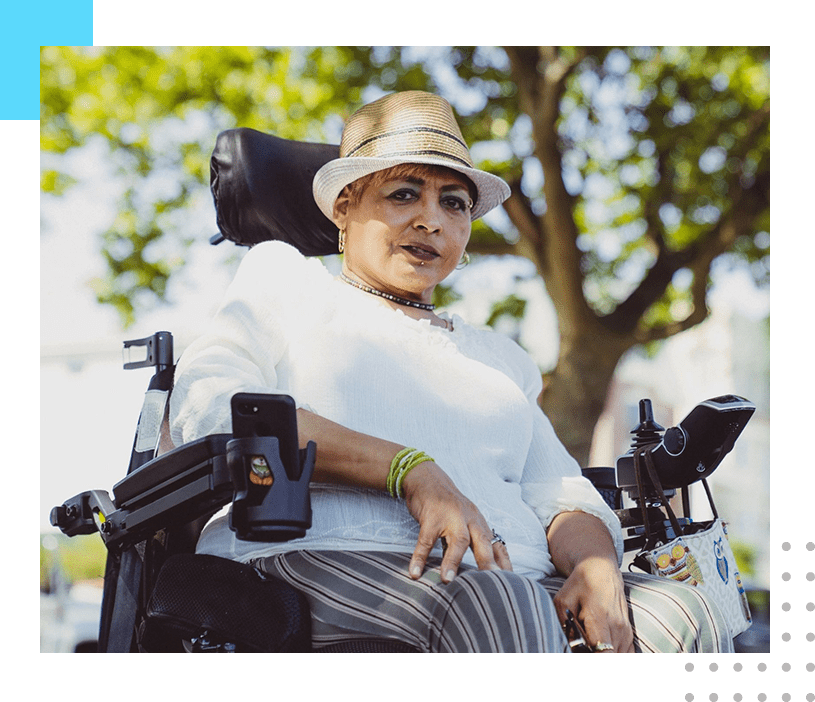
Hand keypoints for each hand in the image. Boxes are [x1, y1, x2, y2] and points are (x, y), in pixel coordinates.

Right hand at [402, 462, 512, 582]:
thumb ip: (468, 543)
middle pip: (482, 541)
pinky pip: (425, 540)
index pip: (495, 544)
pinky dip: (420, 557)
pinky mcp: (431, 518)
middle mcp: (469, 519)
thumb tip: (473, 573)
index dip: (503, 563)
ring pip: (457, 540)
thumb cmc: (446, 506)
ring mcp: (450, 517)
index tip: (510, 582)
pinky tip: (415, 572)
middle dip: (487, 563)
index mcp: (478, 522)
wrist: (427, 479)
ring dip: (453, 561)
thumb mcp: (462, 522)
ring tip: (447, 580)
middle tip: (491, 584)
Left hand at [553, 557, 633, 652]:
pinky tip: (600, 651)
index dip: (594, 662)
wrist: (601, 569)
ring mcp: (625, 632)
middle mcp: (617, 627)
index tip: (582, 658)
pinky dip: (613, 657)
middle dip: (595, 659)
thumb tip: (568, 647)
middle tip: (581, 653)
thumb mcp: (563, 599)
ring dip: (603, 658)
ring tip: (588, 650)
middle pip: (611, 659)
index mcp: (600, 618)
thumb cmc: (581, 583)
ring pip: (618, 659)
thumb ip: (564, 625)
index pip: (605, 654)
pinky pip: (624, 655)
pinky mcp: (629, 634)